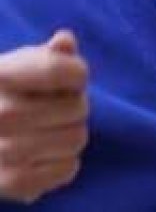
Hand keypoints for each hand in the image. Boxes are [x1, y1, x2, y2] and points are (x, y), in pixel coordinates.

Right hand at [0, 31, 88, 202]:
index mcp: (1, 77)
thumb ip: (48, 55)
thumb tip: (65, 42)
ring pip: (77, 139)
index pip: (69, 72)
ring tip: (46, 132)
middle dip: (73, 107)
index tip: (63, 79)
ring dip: (69, 134)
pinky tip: (44, 155)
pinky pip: (68, 169)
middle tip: (52, 110)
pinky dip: (64, 163)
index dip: (76, 75)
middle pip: (78, 108)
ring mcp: (2, 151)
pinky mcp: (10, 183)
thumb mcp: (20, 66)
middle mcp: (0, 114)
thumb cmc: (6, 95)